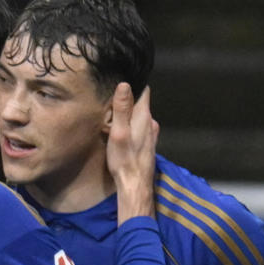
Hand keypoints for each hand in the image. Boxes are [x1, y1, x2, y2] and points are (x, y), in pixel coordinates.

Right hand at [107, 84, 158, 221]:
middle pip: (141, 104)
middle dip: (128, 100)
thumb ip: (122, 109)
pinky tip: (122, 133)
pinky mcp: (148, 145)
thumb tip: (125, 84)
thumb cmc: (125, 160)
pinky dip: (131, 126)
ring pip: (140, 117)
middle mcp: (151, 124)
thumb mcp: (119, 132)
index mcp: (144, 117)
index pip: (144, 91)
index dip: (134, 83)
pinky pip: (140, 129)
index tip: (123, 78)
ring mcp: (151, 135)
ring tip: (114, 116)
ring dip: (129, 115)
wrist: (135, 185)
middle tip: (112, 100)